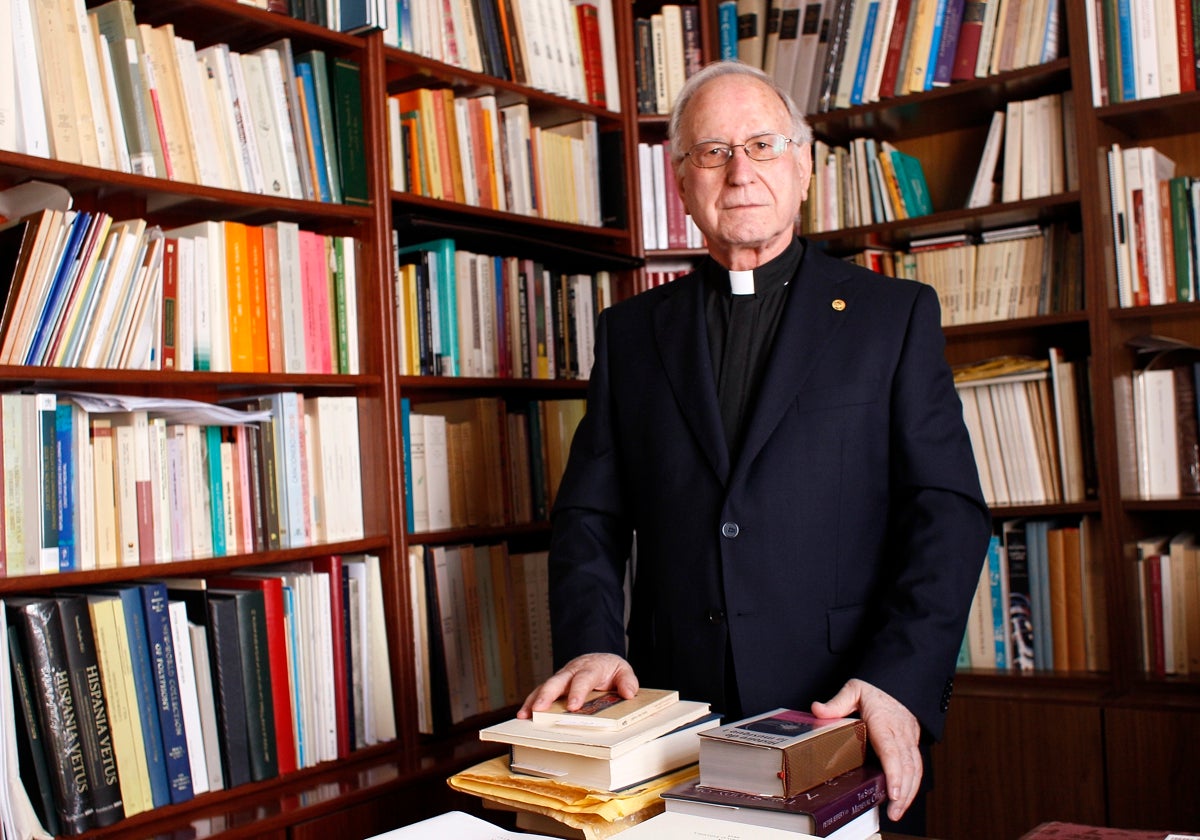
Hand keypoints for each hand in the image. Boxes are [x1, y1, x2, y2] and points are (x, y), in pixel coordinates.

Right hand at [516, 653, 638, 718]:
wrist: (600, 660)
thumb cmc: (611, 669)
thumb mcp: (624, 671)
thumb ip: (628, 681)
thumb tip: (628, 693)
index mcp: (591, 667)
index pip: (583, 679)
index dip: (577, 692)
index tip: (573, 707)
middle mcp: (572, 671)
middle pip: (558, 681)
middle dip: (547, 695)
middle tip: (539, 709)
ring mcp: (562, 677)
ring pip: (545, 686)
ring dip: (534, 700)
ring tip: (524, 715)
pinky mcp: (556, 685)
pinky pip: (541, 692)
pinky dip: (531, 702)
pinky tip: (523, 714)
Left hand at [812, 679, 921, 822]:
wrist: (897, 682)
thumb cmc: (875, 688)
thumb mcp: (854, 689)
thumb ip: (837, 703)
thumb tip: (817, 709)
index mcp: (885, 722)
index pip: (891, 751)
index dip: (894, 773)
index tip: (894, 792)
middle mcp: (901, 733)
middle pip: (906, 766)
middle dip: (903, 792)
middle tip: (893, 813)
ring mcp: (909, 739)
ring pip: (914, 769)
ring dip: (910, 792)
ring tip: (897, 812)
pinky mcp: (912, 744)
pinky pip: (916, 766)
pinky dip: (913, 785)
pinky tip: (904, 798)